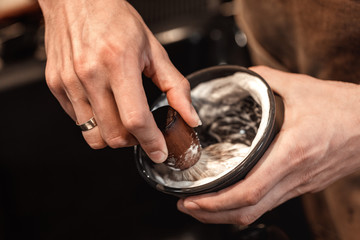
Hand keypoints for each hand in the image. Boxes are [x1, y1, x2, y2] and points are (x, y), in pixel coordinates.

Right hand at [38, 0, 199, 161]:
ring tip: (122, 119)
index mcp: (118, 63)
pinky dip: (95, 122)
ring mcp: (69, 82)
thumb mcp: (153, 49)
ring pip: (94, 136)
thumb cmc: (114, 19)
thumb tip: (190, 116)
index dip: (151, 142)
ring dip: (114, 136)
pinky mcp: (56, 85)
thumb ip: (176, 87)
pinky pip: (78, 122)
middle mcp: (90, 74)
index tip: (159, 151)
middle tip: (142, 131)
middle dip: (134, 141)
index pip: (136, 119)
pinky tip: (103, 104)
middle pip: (115, 135)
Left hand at [177, 66, 359, 224]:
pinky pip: (269, 204)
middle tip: (187, 205)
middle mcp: (293, 176)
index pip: (248, 191)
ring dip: (225, 214)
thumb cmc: (342, 108)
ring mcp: (298, 185)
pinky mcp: (302, 185)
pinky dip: (244, 206)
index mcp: (290, 153)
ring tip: (202, 205)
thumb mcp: (300, 87)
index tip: (193, 199)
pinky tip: (230, 198)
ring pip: (258, 212)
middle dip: (212, 214)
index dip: (216, 202)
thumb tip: (241, 75)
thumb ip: (266, 79)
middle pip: (248, 210)